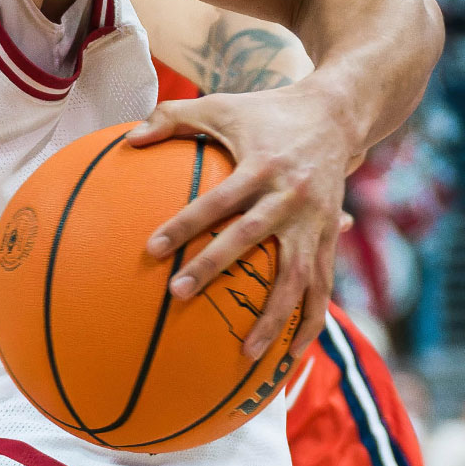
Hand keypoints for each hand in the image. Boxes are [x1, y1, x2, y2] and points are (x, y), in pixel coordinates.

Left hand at [128, 82, 357, 361]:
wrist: (337, 114)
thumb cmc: (267, 112)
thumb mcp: (222, 105)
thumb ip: (173, 117)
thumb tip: (127, 139)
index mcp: (263, 166)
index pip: (219, 200)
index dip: (186, 223)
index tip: (152, 248)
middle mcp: (291, 198)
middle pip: (251, 237)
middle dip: (215, 267)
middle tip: (178, 294)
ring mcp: (314, 222)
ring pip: (297, 277)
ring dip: (275, 317)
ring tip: (247, 354)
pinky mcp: (328, 239)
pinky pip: (322, 288)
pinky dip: (310, 324)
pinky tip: (291, 360)